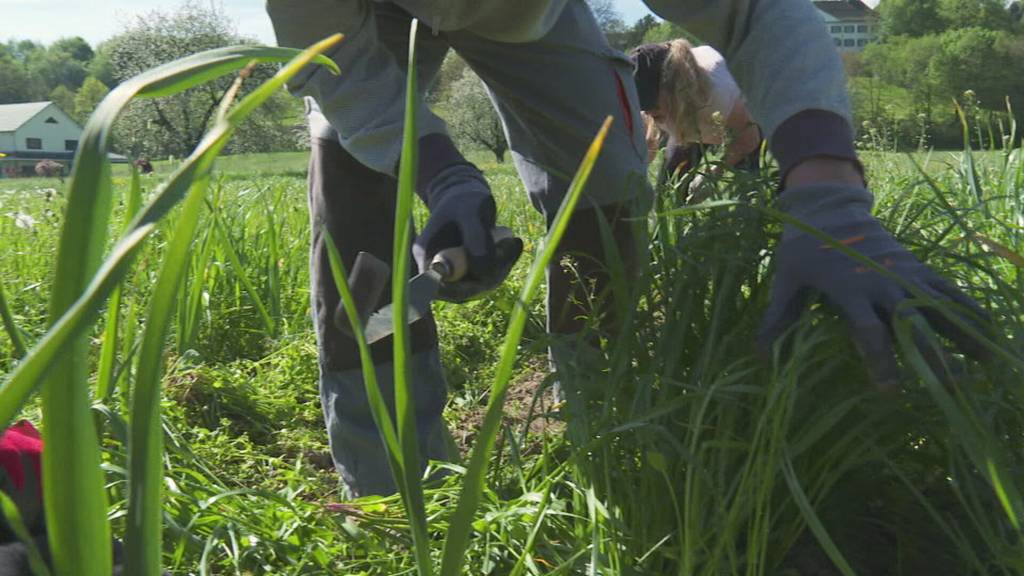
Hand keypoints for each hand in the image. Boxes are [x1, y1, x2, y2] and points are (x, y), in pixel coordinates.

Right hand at [413, 164, 521, 302]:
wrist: (467, 199)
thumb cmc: (464, 200)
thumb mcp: (470, 212)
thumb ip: (475, 239)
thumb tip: (482, 272)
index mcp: (426, 256)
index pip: (439, 287)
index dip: (462, 289)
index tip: (490, 273)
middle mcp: (439, 271)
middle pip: (463, 290)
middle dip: (491, 273)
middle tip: (510, 244)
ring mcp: (455, 275)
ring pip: (481, 285)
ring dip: (501, 266)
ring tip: (512, 241)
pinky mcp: (472, 273)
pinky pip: (490, 276)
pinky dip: (505, 262)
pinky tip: (515, 244)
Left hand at [758, 183, 988, 388]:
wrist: (828, 206)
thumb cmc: (802, 246)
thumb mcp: (786, 278)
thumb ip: (778, 316)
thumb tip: (760, 355)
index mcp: (849, 288)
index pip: (868, 331)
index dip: (880, 360)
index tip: (889, 389)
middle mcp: (881, 281)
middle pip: (912, 323)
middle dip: (930, 355)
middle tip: (949, 388)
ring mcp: (903, 273)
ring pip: (938, 306)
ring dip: (962, 334)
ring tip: (986, 364)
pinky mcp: (916, 267)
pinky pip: (947, 289)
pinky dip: (969, 307)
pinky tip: (990, 329)